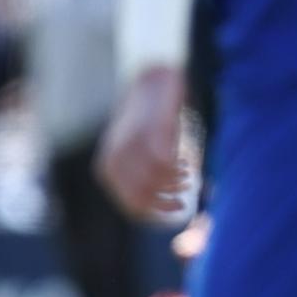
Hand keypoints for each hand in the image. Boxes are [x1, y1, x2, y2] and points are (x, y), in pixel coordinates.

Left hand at [95, 66, 188, 220]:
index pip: (129, 204)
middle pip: (141, 199)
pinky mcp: (149, 133)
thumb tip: (161, 207)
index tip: (172, 212)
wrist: (153, 83)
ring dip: (174, 186)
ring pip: (154, 183)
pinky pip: (164, 165)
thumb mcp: (139, 154)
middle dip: (165, 204)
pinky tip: (187, 165)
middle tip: (182, 202)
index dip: (153, 213)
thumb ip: (143, 178)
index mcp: (109, 167)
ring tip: (186, 179)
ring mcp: (130, 146)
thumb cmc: (149, 124)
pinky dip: (177, 170)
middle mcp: (115, 159)